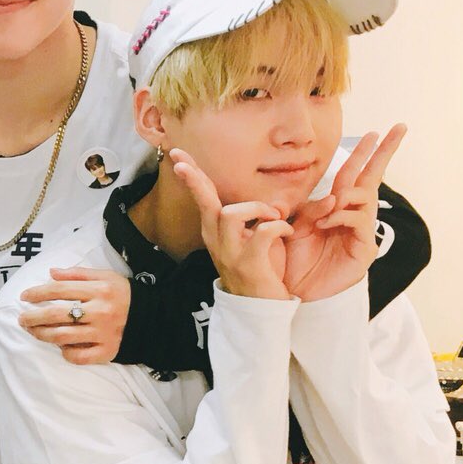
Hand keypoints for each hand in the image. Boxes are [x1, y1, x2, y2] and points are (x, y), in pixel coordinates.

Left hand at [17, 268, 129, 364]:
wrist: (153, 318)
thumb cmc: (123, 294)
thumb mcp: (105, 277)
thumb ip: (77, 274)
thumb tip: (51, 273)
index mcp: (99, 290)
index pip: (60, 290)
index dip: (38, 293)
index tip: (24, 297)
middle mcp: (100, 312)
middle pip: (57, 315)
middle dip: (33, 317)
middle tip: (21, 319)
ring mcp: (103, 333)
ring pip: (63, 337)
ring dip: (42, 335)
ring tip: (33, 331)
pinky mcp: (107, 351)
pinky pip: (79, 356)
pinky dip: (66, 353)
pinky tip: (61, 347)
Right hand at [171, 148, 290, 301]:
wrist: (259, 308)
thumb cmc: (259, 269)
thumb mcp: (252, 240)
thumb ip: (258, 219)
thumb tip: (275, 200)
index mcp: (216, 232)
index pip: (202, 198)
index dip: (192, 176)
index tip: (176, 155)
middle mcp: (217, 240)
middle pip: (206, 203)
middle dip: (194, 180)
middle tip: (179, 163)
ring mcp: (230, 253)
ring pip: (232, 213)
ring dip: (257, 208)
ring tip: (274, 216)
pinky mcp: (248, 264)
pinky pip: (263, 233)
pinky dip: (278, 227)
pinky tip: (286, 231)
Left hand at [281, 125, 406, 302]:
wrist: (295, 293)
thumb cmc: (296, 260)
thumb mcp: (295, 227)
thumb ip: (308, 208)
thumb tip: (330, 198)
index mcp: (335, 207)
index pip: (351, 174)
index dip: (362, 153)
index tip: (374, 131)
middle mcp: (352, 215)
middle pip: (371, 178)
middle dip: (384, 152)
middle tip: (398, 128)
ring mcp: (361, 231)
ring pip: (364, 197)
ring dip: (346, 196)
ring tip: (327, 208)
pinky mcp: (364, 249)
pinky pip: (358, 222)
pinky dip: (340, 217)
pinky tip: (324, 224)